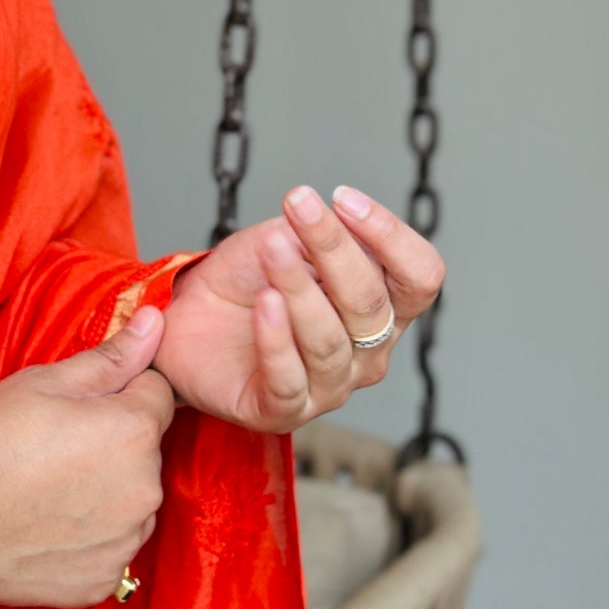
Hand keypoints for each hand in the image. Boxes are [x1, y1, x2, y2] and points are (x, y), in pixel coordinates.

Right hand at [0, 307, 174, 608]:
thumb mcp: (43, 382)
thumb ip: (111, 355)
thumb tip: (156, 321)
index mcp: (134, 431)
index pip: (158, 394)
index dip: (118, 393)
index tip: (77, 407)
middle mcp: (145, 490)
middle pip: (146, 450)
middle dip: (113, 442)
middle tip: (53, 447)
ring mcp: (126, 542)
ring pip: (131, 500)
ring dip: (106, 491)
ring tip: (46, 488)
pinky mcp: (104, 581)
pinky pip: (111, 546)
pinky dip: (88, 536)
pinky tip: (46, 525)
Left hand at [153, 187, 443, 432]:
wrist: (189, 316)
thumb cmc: (248, 280)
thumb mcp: (286, 240)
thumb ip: (319, 234)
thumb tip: (336, 218)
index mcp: (384, 308)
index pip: (420, 277)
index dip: (391, 236)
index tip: (343, 197)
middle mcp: (368, 353)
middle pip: (371, 304)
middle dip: (333, 248)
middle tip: (297, 204)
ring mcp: (329, 387)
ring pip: (329, 340)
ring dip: (299, 287)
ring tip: (272, 248)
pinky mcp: (281, 411)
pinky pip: (288, 378)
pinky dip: (276, 338)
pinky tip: (264, 302)